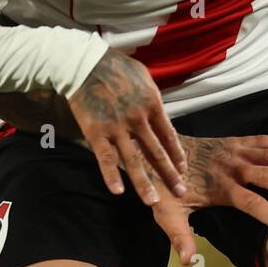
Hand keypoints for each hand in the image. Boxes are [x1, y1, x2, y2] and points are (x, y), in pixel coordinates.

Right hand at [68, 49, 186, 203]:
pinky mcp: (96, 133)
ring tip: (153, 203)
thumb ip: (153, 98)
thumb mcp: (144, 77)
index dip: (177, 155)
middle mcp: (138, 119)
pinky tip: (118, 192)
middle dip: (170, 175)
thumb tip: (161, 113)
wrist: (84, 64)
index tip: (183, 169)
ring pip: (134, 161)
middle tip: (181, 192)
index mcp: (152, 104)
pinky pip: (106, 159)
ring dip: (144, 184)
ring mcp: (117, 128)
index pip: (169, 136)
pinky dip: (111, 177)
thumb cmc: (115, 66)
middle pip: (157, 153)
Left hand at [146, 134, 267, 264]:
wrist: (157, 150)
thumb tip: (187, 261)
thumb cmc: (166, 186)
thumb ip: (179, 236)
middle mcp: (231, 166)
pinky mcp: (235, 140)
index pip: (250, 201)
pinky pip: (263, 139)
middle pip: (267, 175)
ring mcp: (234, 150)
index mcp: (219, 186)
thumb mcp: (167, 213)